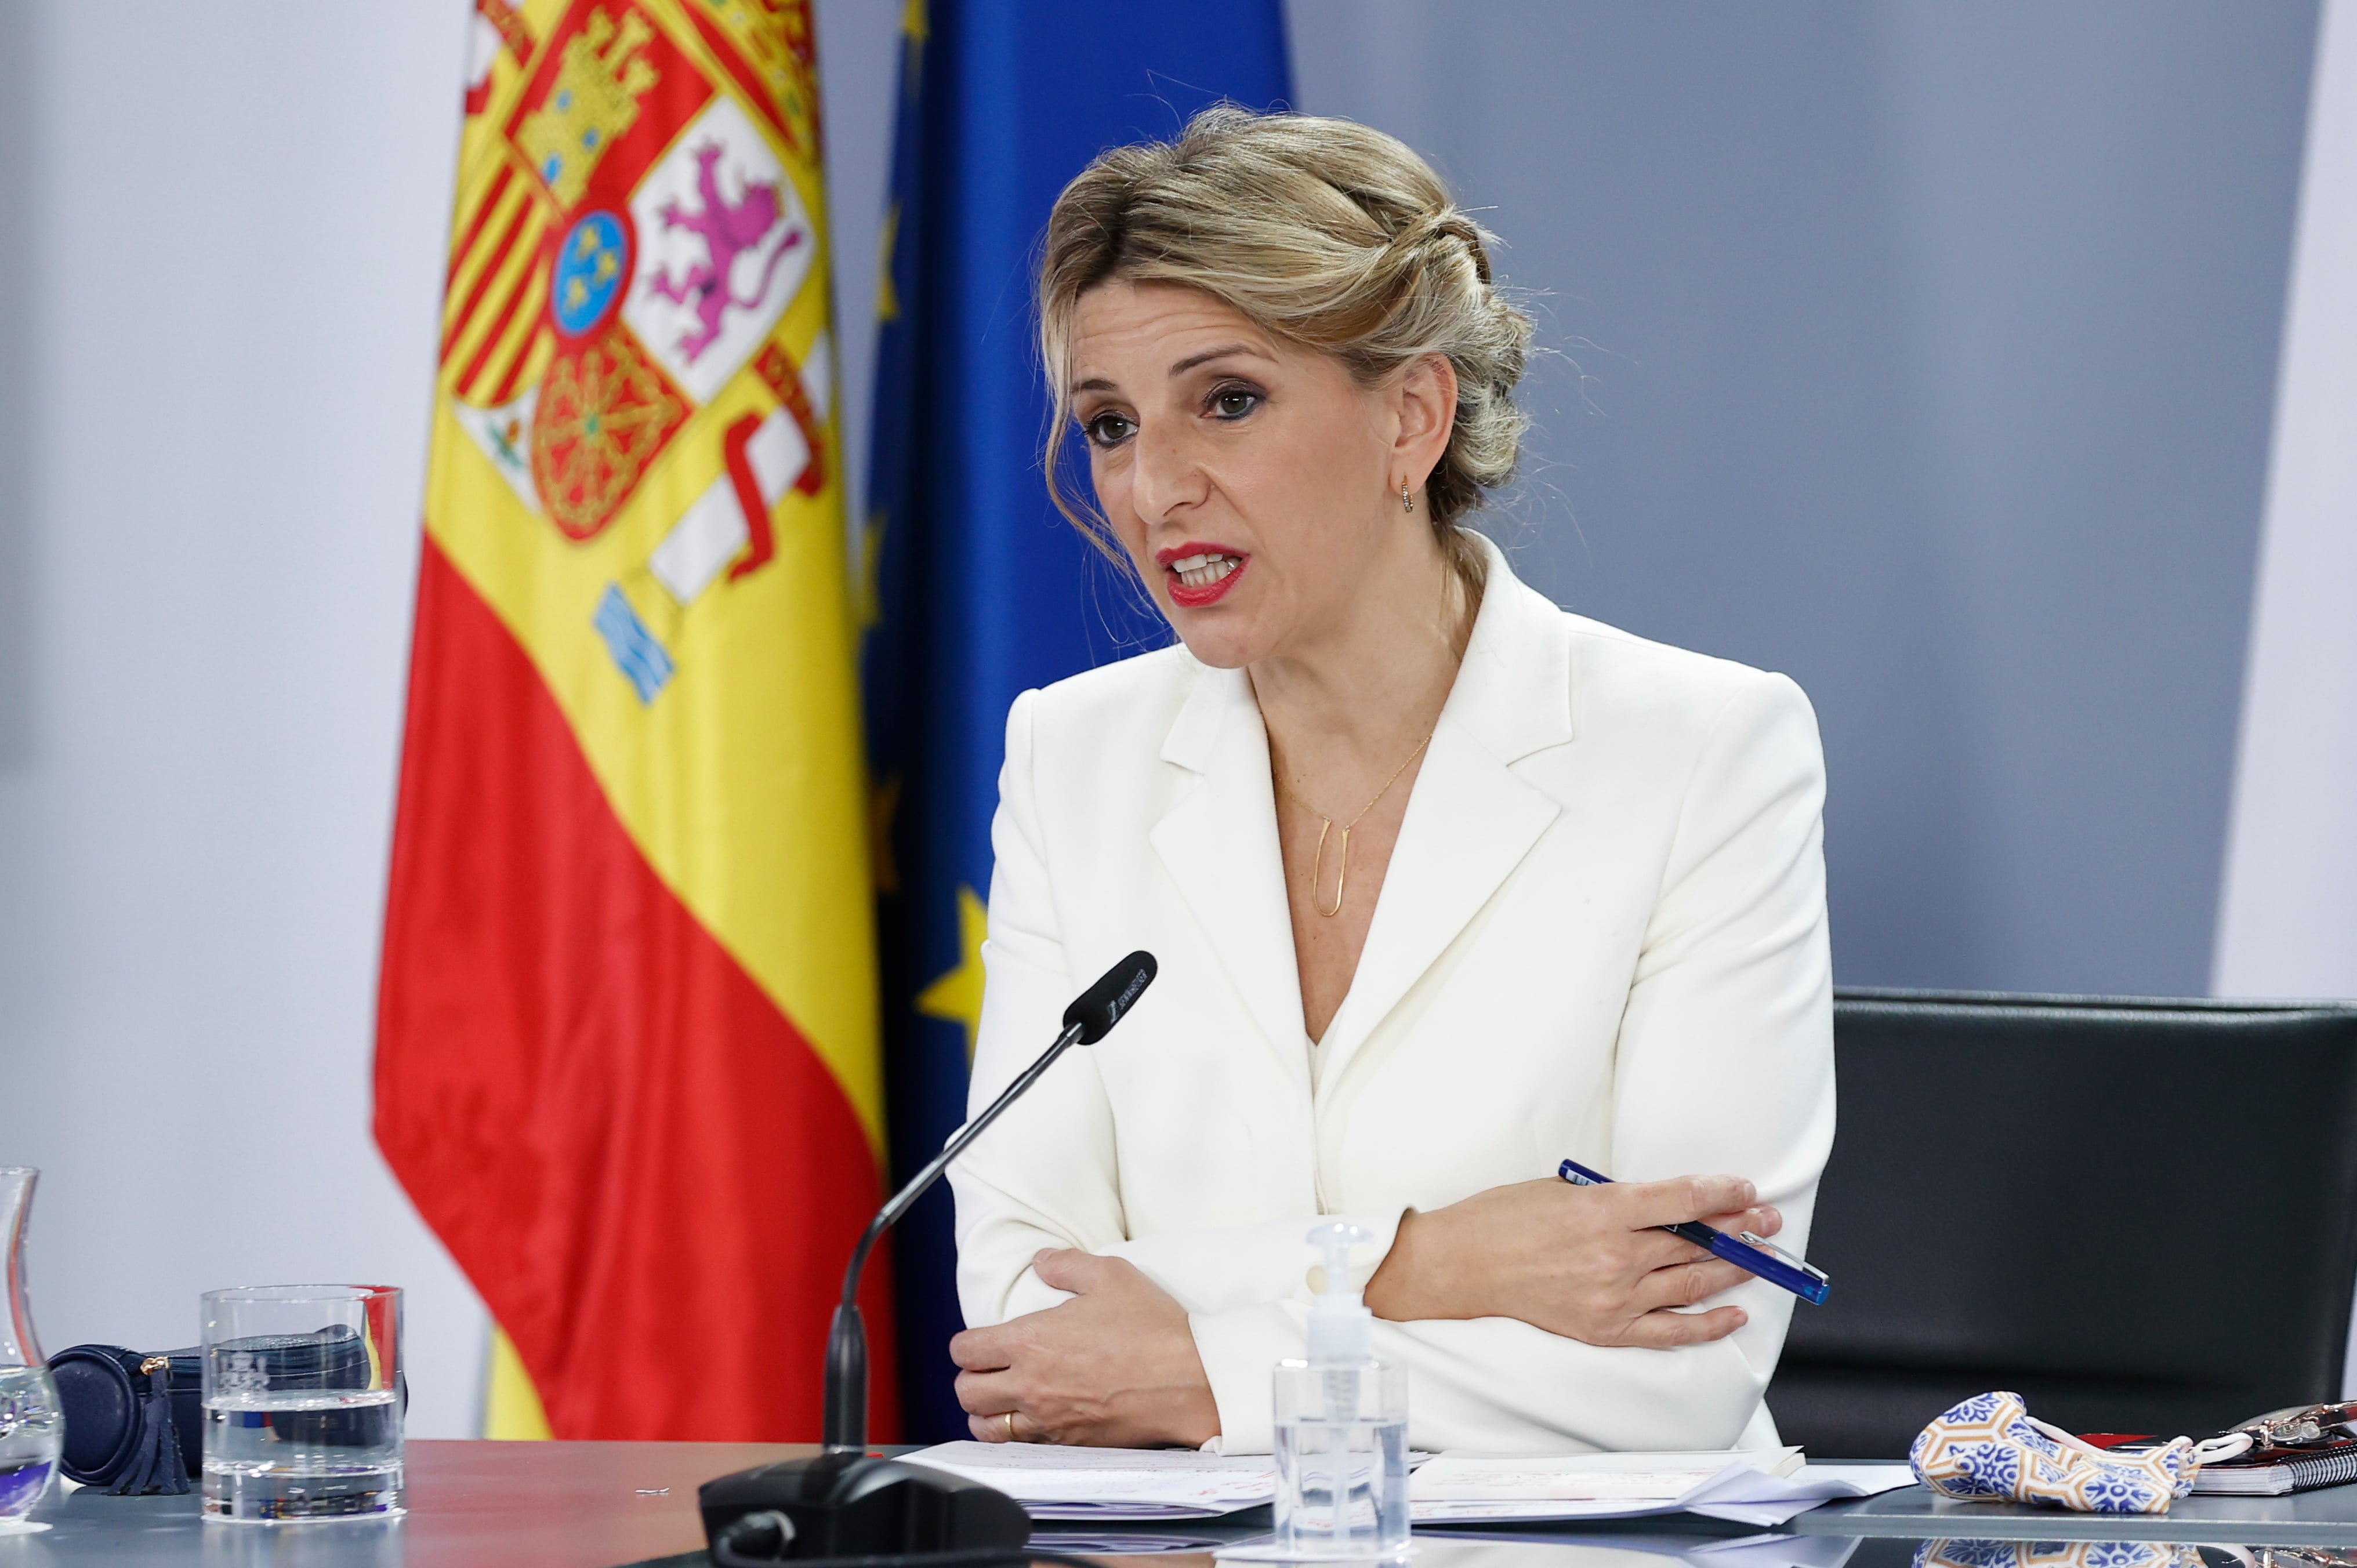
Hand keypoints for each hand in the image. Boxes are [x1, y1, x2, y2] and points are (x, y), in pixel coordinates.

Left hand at [950, 1249, 1220, 1447]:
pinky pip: (1023, 1447)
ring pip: (987, 1428)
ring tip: (999, 1402)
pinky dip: (1018, 1436)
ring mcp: (1048, 1420)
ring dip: (986, 1414)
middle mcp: (1029, 1385)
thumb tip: (1040, 1260)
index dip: (965, 1345)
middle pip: (966, 1393)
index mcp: (1030, 1341)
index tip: (978, 1342)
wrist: (1190, 1382)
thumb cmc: (1152, 1328)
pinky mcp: (1070, 1444)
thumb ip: (1066, 1264)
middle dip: (969, 1379)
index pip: (966, 1350)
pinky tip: (1033, 1421)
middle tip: (987, 1371)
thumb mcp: (1111, 1275)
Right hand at [1363, 1174, 1780, 1348]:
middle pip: (1696, 1242)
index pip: (1682, 1199)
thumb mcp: (1562, 1189)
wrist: (1461, 1266)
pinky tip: (1734, 1313)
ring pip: (1692, 1282)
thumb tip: (1662, 1205)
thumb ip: (1613, 1199)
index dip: (1721, 1193)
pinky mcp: (1605, 1329)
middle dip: (1740, 1229)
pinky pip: (1670, 1330)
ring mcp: (1613, 1297)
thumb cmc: (1503, 1218)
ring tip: (1760, 1258)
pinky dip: (1707, 1323)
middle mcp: (1616, 1255)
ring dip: (1733, 1269)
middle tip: (1768, 1221)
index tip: (1745, 1188)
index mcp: (1603, 1210)